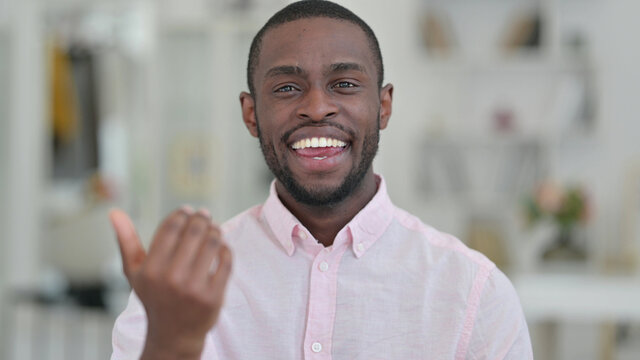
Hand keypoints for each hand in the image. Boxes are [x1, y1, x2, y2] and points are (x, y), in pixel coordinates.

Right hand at [109, 207, 231, 359]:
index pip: (171, 228)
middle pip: (194, 231)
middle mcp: (172, 278)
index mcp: (151, 270)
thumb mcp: (134, 271)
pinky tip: (220, 246)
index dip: (181, 214)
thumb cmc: (154, 296)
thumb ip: (126, 240)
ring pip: (213, 242)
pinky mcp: (214, 296)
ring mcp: (194, 288)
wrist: (173, 335)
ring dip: (215, 230)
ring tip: (213, 228)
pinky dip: (225, 248)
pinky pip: (226, 260)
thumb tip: (114, 212)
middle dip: (201, 218)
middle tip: (204, 214)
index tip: (187, 210)